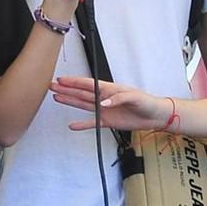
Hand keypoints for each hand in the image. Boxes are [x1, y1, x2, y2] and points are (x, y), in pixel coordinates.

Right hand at [50, 76, 173, 131]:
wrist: (154, 116)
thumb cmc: (147, 103)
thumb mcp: (135, 97)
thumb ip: (118, 98)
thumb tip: (103, 103)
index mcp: (110, 89)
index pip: (89, 84)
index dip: (75, 82)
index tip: (62, 80)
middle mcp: (104, 98)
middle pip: (81, 93)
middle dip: (67, 89)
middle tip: (52, 86)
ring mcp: (105, 110)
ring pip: (83, 105)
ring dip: (70, 101)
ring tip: (56, 97)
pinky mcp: (108, 121)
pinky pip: (92, 123)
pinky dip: (82, 124)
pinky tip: (72, 125)